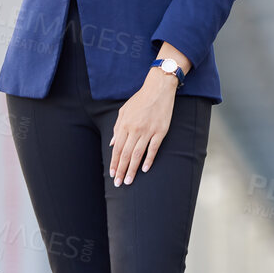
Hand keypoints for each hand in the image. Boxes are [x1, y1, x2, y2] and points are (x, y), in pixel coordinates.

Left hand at [108, 71, 178, 185]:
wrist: (158, 89)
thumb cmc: (140, 100)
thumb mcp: (124, 111)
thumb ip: (117, 128)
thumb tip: (112, 143)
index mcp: (124, 125)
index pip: (117, 148)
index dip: (114, 162)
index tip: (112, 173)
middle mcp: (135, 129)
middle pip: (125, 154)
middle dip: (121, 170)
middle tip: (118, 183)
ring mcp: (148, 131)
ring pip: (137, 154)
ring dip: (132, 169)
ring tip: (128, 181)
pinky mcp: (160, 131)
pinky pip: (153, 149)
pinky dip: (148, 160)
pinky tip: (144, 169)